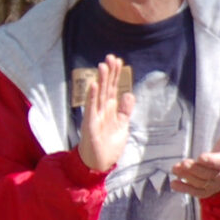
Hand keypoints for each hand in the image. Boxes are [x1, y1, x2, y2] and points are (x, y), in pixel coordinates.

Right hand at [75, 56, 134, 173]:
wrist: (99, 162)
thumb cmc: (109, 144)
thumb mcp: (122, 125)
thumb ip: (125, 110)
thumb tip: (129, 94)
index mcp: (110, 109)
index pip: (114, 88)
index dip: (116, 75)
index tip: (118, 61)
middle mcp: (102, 109)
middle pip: (106, 87)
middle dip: (109, 73)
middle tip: (110, 57)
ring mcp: (95, 115)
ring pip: (98, 94)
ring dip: (101, 80)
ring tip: (103, 65)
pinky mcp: (90, 124)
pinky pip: (90, 108)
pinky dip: (92, 96)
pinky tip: (94, 84)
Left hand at [173, 111, 219, 198]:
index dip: (211, 161)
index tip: (200, 158)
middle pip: (208, 174)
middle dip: (194, 169)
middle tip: (182, 163)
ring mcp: (215, 185)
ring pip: (201, 183)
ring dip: (187, 177)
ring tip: (175, 169)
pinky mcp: (207, 191)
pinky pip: (196, 192)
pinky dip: (185, 189)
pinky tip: (174, 184)